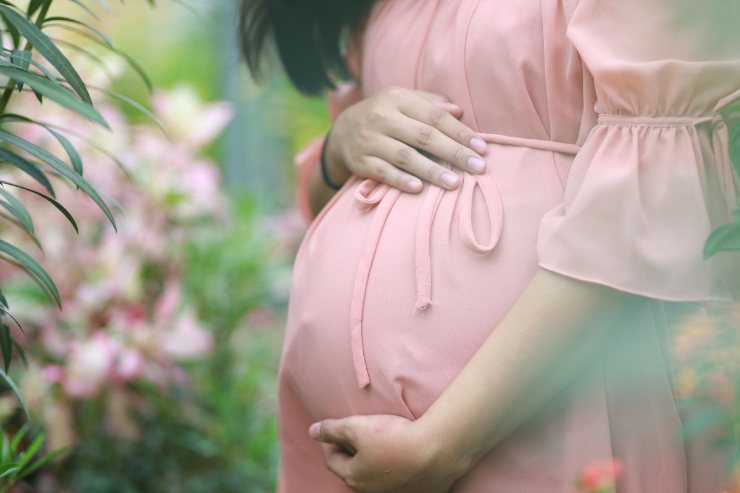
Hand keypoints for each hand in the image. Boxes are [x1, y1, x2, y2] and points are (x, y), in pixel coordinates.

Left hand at [309, 414, 467, 492]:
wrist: (437, 450)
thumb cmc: (394, 438)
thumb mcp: (357, 427)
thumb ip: (332, 429)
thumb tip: (312, 431)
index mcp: (354, 477)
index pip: (332, 460)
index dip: (331, 442)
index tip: (336, 429)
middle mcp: (372, 490)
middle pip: (355, 470)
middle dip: (353, 452)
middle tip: (359, 433)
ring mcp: (396, 492)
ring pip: (378, 475)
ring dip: (376, 460)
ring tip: (383, 441)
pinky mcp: (418, 490)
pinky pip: (403, 478)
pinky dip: (400, 466)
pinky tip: (407, 452)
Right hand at [325, 85, 488, 193]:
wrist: (343, 131)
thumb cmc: (386, 115)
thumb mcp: (404, 101)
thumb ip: (431, 103)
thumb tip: (459, 111)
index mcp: (398, 98)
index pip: (434, 116)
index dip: (460, 132)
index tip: (482, 148)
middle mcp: (382, 117)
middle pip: (423, 136)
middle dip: (453, 153)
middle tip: (478, 168)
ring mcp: (369, 140)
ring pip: (405, 156)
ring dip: (431, 171)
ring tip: (454, 183)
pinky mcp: (360, 161)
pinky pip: (383, 172)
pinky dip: (401, 181)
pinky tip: (419, 189)